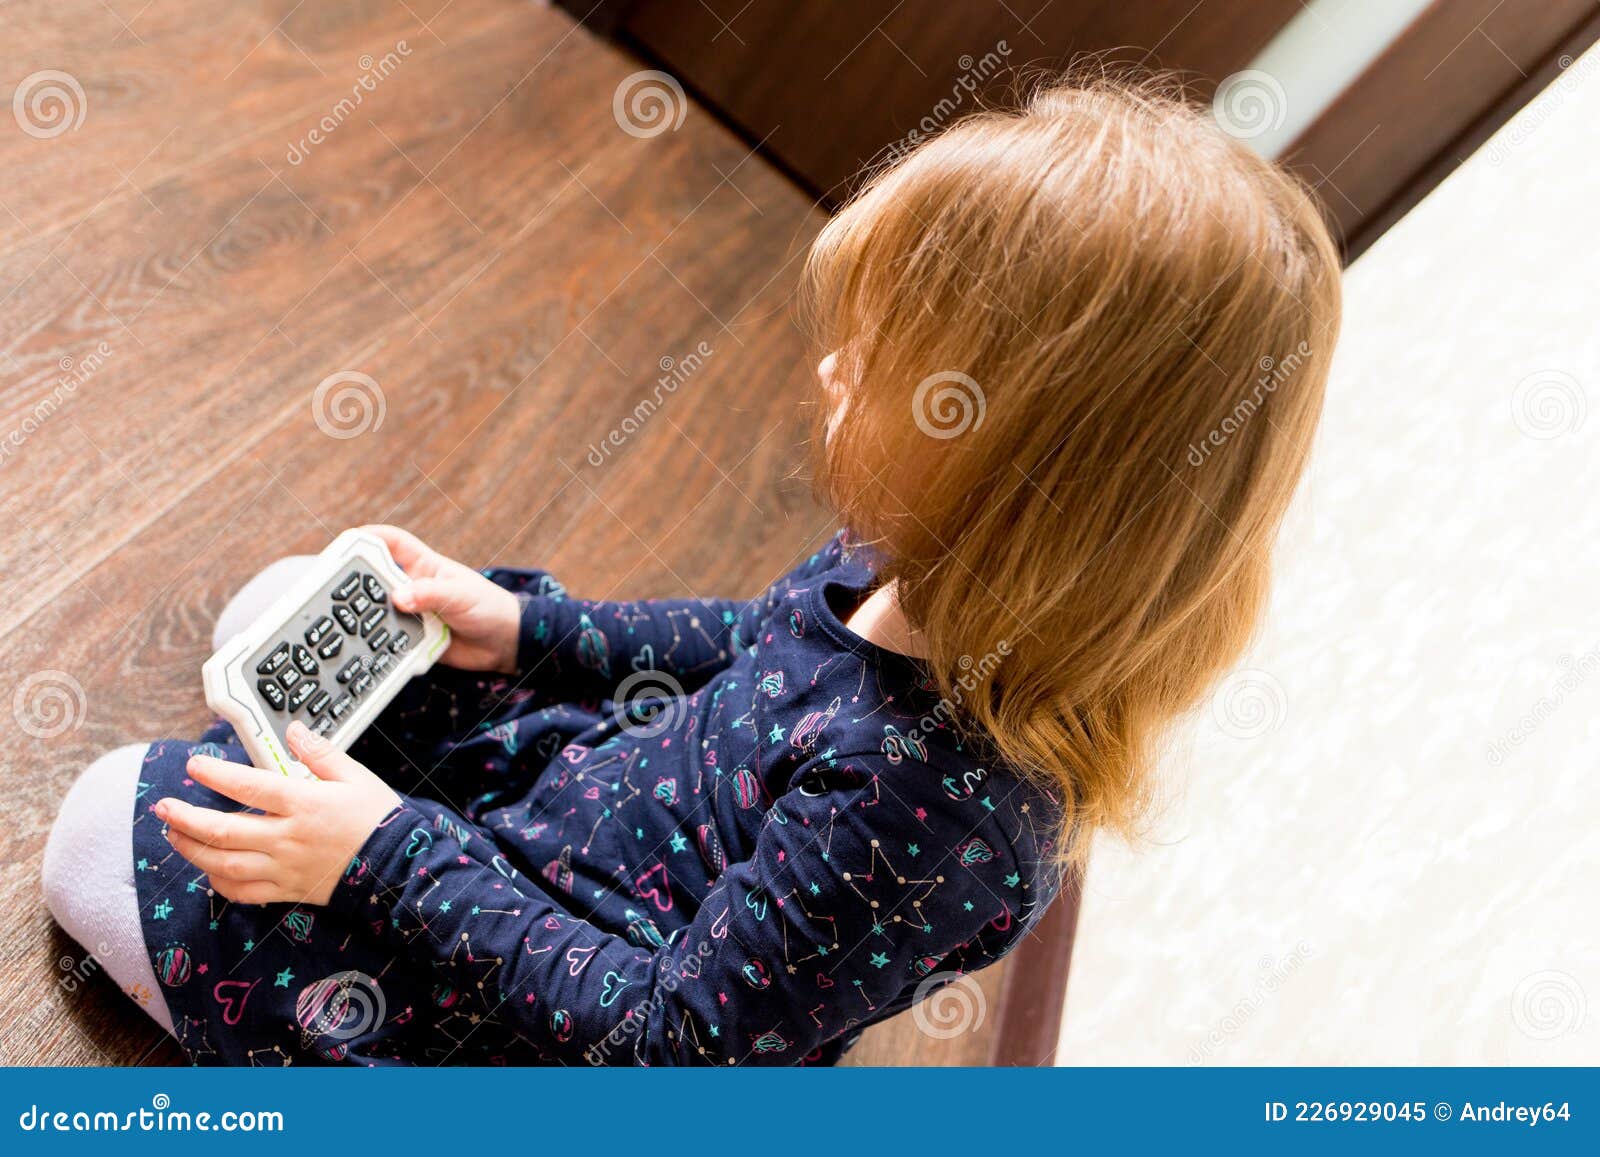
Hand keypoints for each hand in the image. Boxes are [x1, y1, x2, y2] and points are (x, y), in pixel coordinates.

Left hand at [156, 721, 401, 905]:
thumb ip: (320, 753)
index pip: (249, 786)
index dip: (216, 775)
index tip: (195, 766)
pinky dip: (218, 882)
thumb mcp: (355, 776)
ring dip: (192, 849)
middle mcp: (288, 838)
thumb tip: (293, 731)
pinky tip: (208, 868)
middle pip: (223, 830)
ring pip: (224, 863)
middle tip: (163, 806)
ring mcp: (284, 867)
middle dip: (186, 818)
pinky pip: (242, 892)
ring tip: (174, 834)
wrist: (396, 867)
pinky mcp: (286, 890)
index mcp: (305, 804)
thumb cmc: (378, 820)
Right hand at [363, 524, 520, 673]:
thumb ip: (430, 594)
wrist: (504, 644)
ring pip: (380, 612)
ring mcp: (412, 614)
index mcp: (425, 566)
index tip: (349, 539)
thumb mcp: (461, 595)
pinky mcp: (414, 639)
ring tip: (351, 622)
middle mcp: (414, 588)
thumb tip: (398, 598)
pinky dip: (382, 643)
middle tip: (337, 590)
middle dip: (358, 582)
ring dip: (368, 616)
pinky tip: (372, 648)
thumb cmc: (488, 607)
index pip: (395, 543)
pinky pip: (391, 639)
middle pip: (377, 579)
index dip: (372, 536)